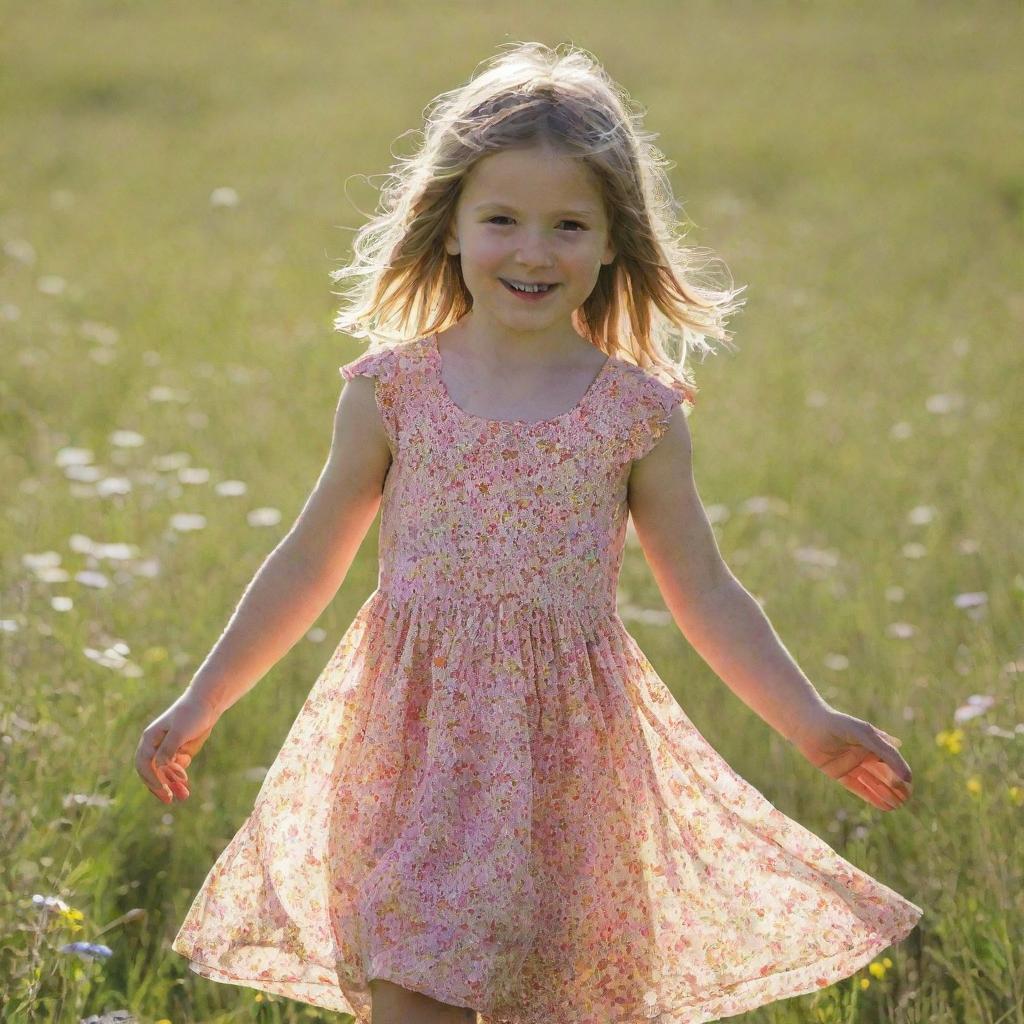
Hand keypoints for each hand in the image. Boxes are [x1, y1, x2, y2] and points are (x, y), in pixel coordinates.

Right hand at [134, 694, 218, 803]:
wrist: (208, 705)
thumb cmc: (191, 714)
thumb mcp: (180, 731)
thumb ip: (168, 749)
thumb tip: (158, 767)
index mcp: (150, 739)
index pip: (144, 764)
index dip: (151, 778)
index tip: (163, 789)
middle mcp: (155, 746)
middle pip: (152, 772)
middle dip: (160, 786)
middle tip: (169, 800)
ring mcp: (166, 750)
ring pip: (164, 774)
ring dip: (171, 785)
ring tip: (184, 796)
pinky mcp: (178, 753)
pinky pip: (174, 771)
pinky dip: (178, 778)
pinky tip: (185, 779)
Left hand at [787, 707, 913, 811]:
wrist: (807, 724)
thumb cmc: (838, 724)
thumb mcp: (865, 735)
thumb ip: (885, 751)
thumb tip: (905, 768)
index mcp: (873, 744)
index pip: (892, 762)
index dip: (900, 774)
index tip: (907, 784)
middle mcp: (864, 756)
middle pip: (884, 775)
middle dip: (896, 787)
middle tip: (905, 799)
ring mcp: (852, 766)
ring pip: (873, 783)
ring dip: (886, 794)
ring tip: (897, 806)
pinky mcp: (840, 775)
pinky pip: (858, 789)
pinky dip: (871, 797)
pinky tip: (884, 806)